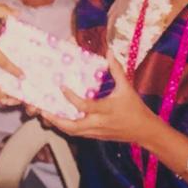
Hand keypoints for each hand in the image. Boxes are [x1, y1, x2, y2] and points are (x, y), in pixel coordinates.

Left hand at [38, 50, 158, 142]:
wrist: (144, 131)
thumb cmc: (135, 108)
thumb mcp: (126, 88)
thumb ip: (116, 70)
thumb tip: (110, 51)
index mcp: (106, 109)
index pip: (85, 105)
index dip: (71, 97)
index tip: (61, 87)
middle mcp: (99, 122)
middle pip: (72, 126)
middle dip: (56, 120)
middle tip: (43, 110)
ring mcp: (96, 131)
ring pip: (72, 132)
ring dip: (58, 124)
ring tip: (46, 114)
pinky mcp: (95, 136)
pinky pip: (77, 133)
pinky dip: (67, 127)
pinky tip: (59, 118)